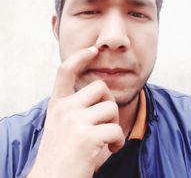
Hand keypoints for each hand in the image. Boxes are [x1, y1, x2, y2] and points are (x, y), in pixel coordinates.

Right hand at [28, 47, 124, 177]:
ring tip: (108, 138)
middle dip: (109, 103)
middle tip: (106, 121)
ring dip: (115, 124)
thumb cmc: (61, 155)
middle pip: (100, 87)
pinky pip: (115, 129)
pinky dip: (118, 140)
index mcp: (57, 104)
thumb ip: (76, 107)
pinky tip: (111, 148)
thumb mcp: (62, 125)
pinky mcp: (86, 136)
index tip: (92, 50)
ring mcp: (74, 121)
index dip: (79, 56)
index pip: (65, 70)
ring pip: (111, 107)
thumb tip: (101, 94)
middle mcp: (64, 108)